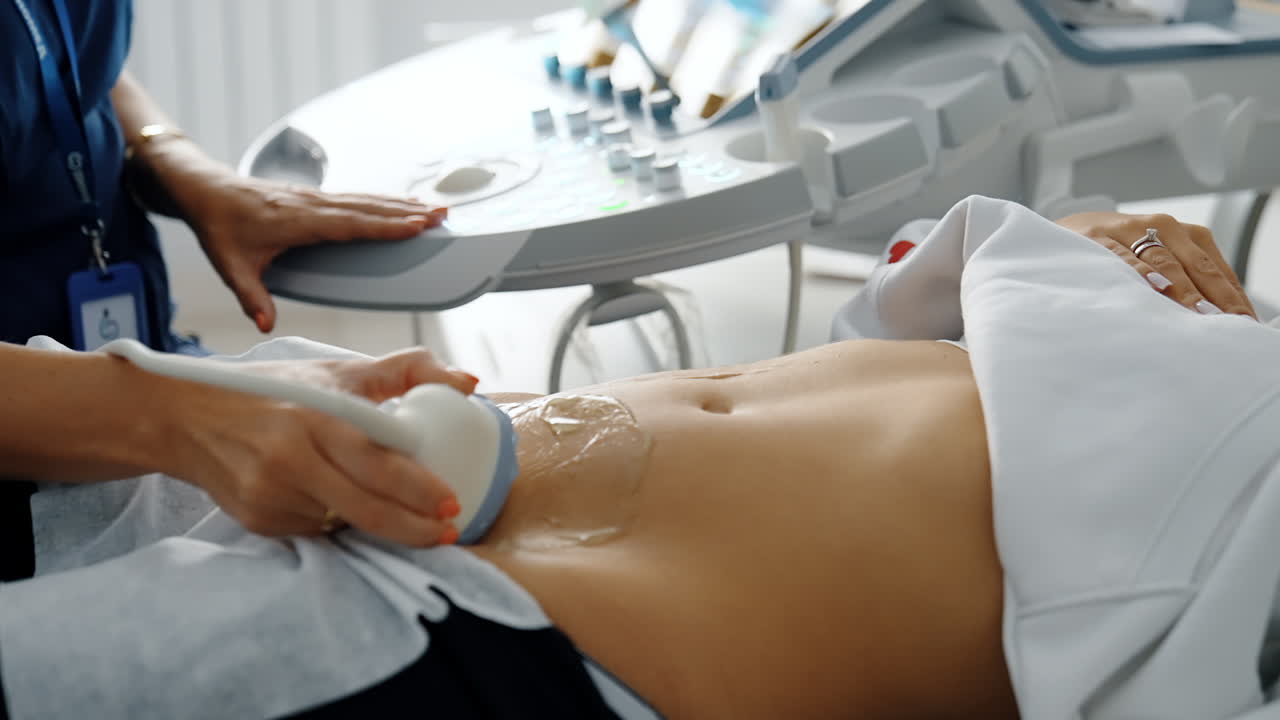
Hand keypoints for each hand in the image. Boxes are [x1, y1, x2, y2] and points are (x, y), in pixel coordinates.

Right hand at [161, 349, 478, 544]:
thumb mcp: (334, 371)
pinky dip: (337, 522)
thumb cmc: (273, 392)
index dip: (418, 489)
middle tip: (447, 532)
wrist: (187, 419)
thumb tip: (469, 382)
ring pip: (343, 522)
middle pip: (366, 508)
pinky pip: (315, 531)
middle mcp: (290, 459)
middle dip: (414, 528)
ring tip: (403, 517)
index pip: (377, 462)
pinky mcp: (257, 520)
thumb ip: (405, 371)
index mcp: (315, 417)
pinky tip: (340, 505)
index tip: (451, 504)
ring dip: (378, 525)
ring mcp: (270, 495)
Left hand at [182, 172, 446, 332]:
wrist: (204, 188)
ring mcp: (314, 197)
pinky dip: (383, 201)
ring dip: (401, 204)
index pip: (350, 224)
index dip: (385, 225)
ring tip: (433, 208)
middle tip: (441, 215)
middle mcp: (311, 205)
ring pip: (365, 200)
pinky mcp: (314, 197)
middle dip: (407, 211)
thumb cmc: (218, 226)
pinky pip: (356, 198)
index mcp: (297, 221)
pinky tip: (399, 204)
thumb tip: (266, 326)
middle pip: (368, 208)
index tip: (416, 226)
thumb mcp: (230, 267)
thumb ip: (252, 297)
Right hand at [1056, 211, 1256, 318]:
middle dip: (1215, 295)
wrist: (1069, 230)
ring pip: (1163, 260)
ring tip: (1198, 314)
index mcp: (1186, 233)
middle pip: (1196, 264)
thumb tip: (1219, 319)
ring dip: (1183, 289)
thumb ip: (1188, 283)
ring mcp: (1128, 229)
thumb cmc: (1120, 252)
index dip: (1233, 297)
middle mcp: (1163, 225)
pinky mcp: (1097, 237)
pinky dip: (1139, 273)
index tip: (1245, 324)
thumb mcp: (1159, 259)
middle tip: (1228, 324)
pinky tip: (1154, 289)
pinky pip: (1122, 257)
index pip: (1217, 268)